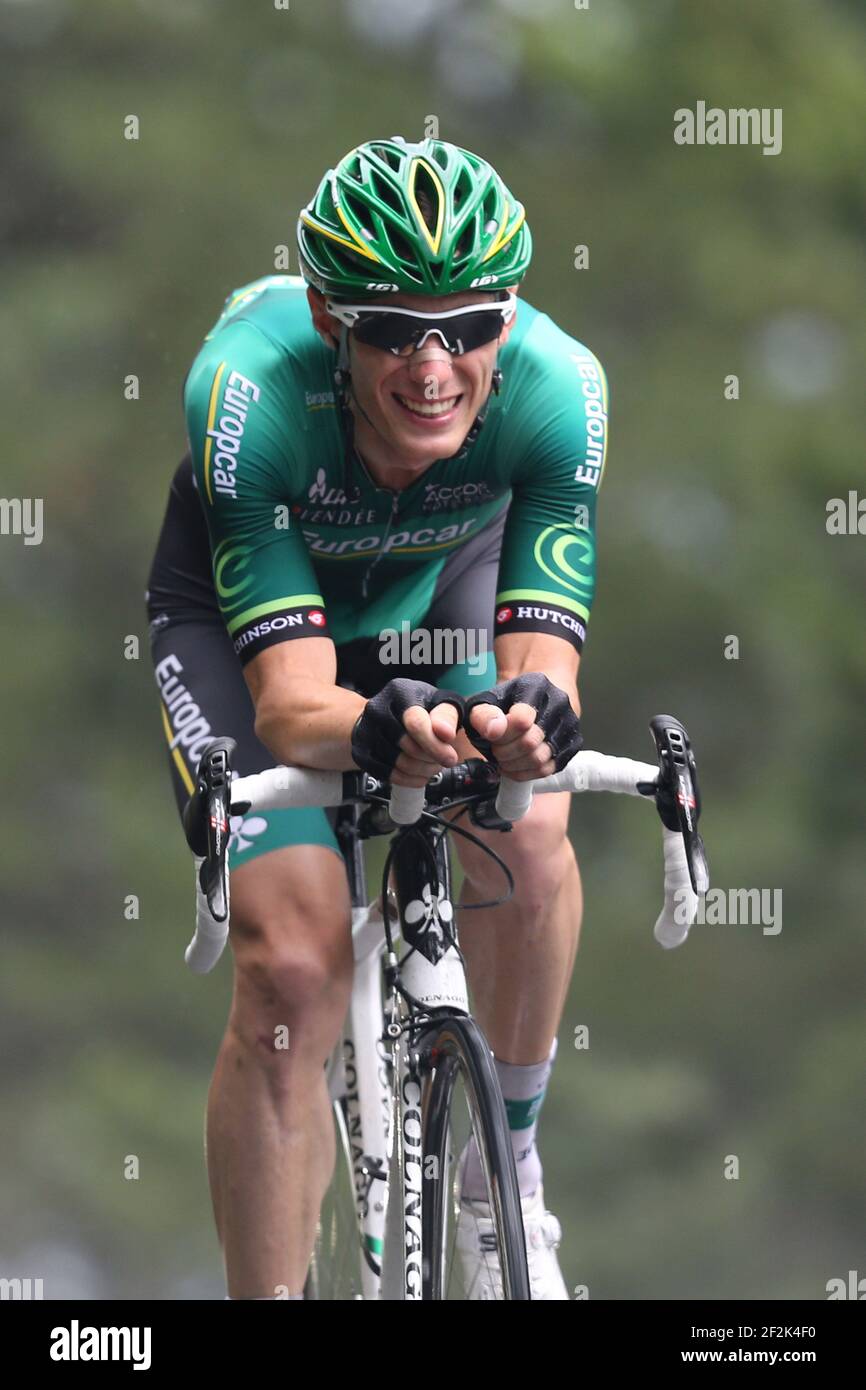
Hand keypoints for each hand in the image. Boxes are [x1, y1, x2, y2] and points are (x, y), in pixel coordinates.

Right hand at [351, 679, 464, 786]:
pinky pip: (389, 775)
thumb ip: (447, 715)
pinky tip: (419, 773)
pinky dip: (409, 779)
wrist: (384, 713)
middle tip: (445, 760)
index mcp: (399, 692)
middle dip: (432, 758)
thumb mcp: (439, 702)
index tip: (450, 757)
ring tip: (433, 765)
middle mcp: (377, 709)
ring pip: (400, 763)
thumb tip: (446, 733)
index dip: (435, 744)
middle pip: (409, 747)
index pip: (416, 724)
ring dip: (423, 770)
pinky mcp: (361, 752)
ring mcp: (365, 731)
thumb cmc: (418, 708)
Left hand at [464, 673, 582, 781]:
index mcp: (536, 685)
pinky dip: (527, 773)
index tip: (491, 737)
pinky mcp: (574, 743)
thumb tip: (494, 731)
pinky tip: (515, 766)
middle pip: (530, 742)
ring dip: (515, 765)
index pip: (521, 720)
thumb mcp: (488, 701)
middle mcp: (559, 702)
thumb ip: (484, 715)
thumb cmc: (509, 702)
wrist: (538, 698)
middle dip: (505, 753)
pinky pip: (549, 769)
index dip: (501, 736)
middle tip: (495, 751)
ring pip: (540, 759)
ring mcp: (570, 723)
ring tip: (504, 759)